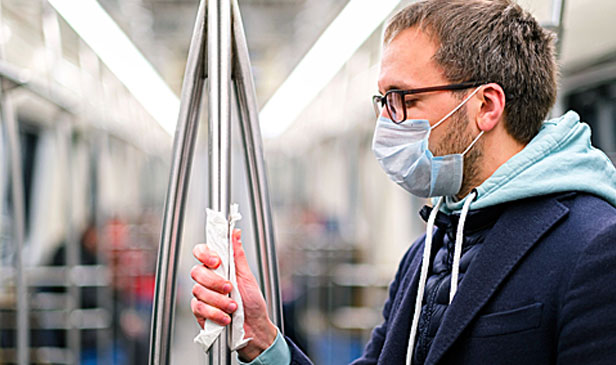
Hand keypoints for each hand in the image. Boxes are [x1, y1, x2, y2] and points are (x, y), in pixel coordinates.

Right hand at [191, 229, 277, 360]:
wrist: (255, 327)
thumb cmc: (252, 302)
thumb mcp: (247, 276)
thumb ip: (238, 255)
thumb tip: (235, 233)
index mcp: (219, 268)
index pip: (201, 252)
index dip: (205, 254)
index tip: (217, 261)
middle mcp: (208, 280)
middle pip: (197, 272)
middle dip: (215, 282)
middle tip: (230, 288)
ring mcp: (202, 296)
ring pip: (199, 292)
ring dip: (219, 301)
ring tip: (234, 306)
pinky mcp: (200, 313)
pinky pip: (199, 309)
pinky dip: (215, 313)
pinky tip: (226, 317)